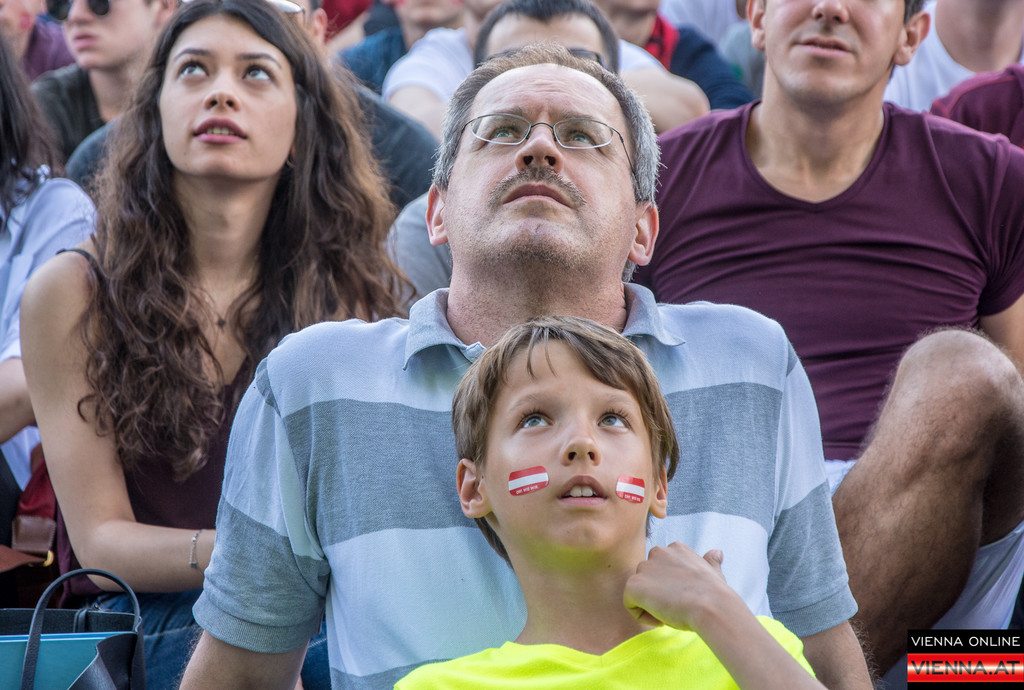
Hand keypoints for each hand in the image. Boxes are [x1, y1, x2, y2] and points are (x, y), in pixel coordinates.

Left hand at [623, 542, 741, 632]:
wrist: (711, 606)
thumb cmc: (715, 595)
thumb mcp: (714, 573)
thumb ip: (710, 562)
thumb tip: (716, 552)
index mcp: (676, 549)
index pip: (663, 569)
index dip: (673, 588)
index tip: (686, 599)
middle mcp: (658, 552)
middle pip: (650, 580)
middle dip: (660, 595)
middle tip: (678, 607)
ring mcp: (644, 567)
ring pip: (639, 592)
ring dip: (651, 606)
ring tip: (671, 613)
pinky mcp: (633, 584)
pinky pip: (630, 604)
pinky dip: (643, 616)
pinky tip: (661, 618)